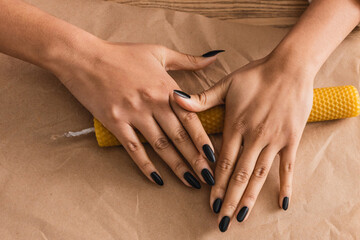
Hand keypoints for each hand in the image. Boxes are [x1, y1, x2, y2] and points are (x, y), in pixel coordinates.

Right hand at [52, 40, 222, 187]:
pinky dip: (146, 165)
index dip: (203, 139)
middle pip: (179, 136)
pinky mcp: (114, 122)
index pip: (191, 118)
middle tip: (209, 176)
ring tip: (190, 181)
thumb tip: (214, 58)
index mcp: (167, 87)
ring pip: (160, 146)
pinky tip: (157, 179)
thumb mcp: (159, 53)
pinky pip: (134, 148)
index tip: (215, 156)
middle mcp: (153, 103)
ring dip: (177, 166)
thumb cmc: (122, 53)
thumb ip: (188, 60)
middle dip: (196, 159)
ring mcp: (133, 114)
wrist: (83, 56)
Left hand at [174, 55, 313, 231]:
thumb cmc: (258, 74)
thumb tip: (173, 99)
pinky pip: (288, 167)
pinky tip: (282, 204)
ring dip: (250, 198)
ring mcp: (274, 140)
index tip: (210, 204)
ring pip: (260, 176)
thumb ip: (201, 98)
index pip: (223, 163)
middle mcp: (254, 137)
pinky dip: (285, 186)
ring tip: (241, 217)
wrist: (290, 67)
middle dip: (229, 200)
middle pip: (240, 176)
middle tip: (222, 221)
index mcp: (236, 126)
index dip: (216, 185)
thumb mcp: (227, 84)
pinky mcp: (291, 140)